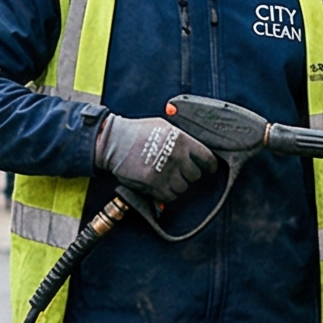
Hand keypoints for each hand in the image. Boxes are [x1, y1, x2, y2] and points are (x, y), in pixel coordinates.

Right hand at [94, 112, 219, 203]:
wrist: (113, 141)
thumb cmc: (136, 132)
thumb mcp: (163, 126)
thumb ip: (180, 138)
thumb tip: (194, 151)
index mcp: (182, 140)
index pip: (207, 158)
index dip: (210, 166)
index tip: (209, 169)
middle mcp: (177, 157)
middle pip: (195, 176)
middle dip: (188, 175)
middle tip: (177, 171)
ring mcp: (166, 171)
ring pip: (183, 187)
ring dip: (176, 185)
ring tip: (165, 177)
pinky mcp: (154, 184)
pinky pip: (169, 196)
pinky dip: (166, 194)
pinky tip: (159, 186)